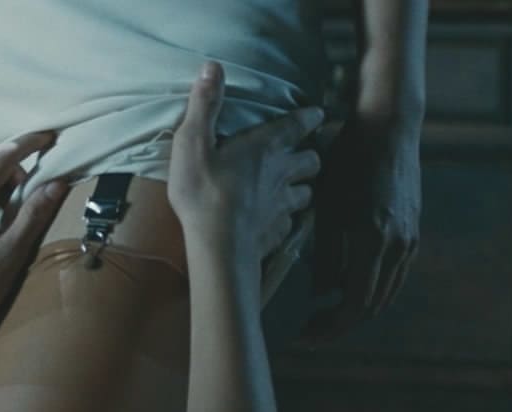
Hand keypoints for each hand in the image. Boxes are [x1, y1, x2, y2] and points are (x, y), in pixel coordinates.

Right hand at [168, 61, 320, 264]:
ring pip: (307, 193)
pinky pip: (291, 222)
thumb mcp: (193, 143)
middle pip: (311, 161)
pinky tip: (277, 220)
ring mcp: (283, 206)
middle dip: (310, 155)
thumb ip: (204, 105)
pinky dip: (287, 218)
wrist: (219, 245)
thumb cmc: (204, 191)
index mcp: (265, 148)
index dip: (309, 118)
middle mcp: (282, 174)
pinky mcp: (278, 232)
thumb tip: (213, 65)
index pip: (297, 126)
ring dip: (302, 187)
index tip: (318, 114)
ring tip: (292, 188)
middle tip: (301, 154)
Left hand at [304, 115, 420, 343]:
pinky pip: (395, 274)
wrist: (388, 128)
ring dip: (357, 309)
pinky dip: (373, 289)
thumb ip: (325, 254)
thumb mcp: (325, 206)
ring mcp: (410, 239)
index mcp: (371, 240)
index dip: (328, 326)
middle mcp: (397, 245)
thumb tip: (322, 293)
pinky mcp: (414, 231)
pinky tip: (349, 288)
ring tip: (326, 314)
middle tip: (311, 329)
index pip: (352, 304)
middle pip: (372, 305)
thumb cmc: (347, 161)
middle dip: (340, 323)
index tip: (305, 333)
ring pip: (386, 292)